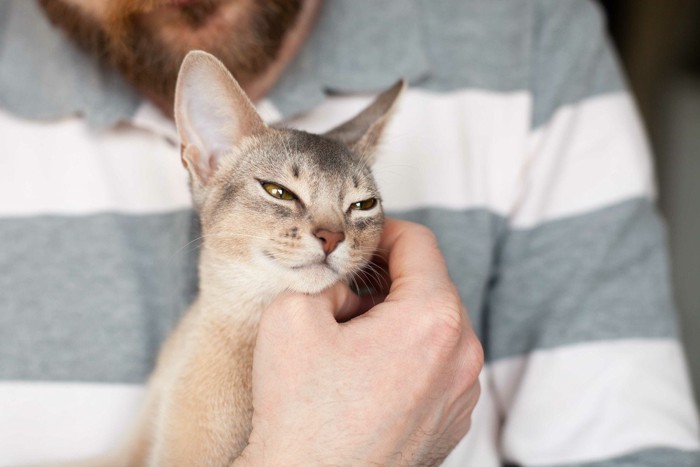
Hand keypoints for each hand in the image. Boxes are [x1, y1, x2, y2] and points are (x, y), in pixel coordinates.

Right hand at [236, 218, 483, 465]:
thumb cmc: (301, 413)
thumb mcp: (293, 312)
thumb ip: (327, 274)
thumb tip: (347, 280)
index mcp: (433, 319)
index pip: (420, 244)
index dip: (382, 231)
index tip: (357, 242)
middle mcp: (462, 356)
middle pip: (430, 286)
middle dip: (388, 279)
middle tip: (345, 291)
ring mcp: (462, 394)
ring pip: (434, 327)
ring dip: (398, 318)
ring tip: (351, 339)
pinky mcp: (451, 421)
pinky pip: (436, 366)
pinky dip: (408, 355)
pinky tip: (366, 374)